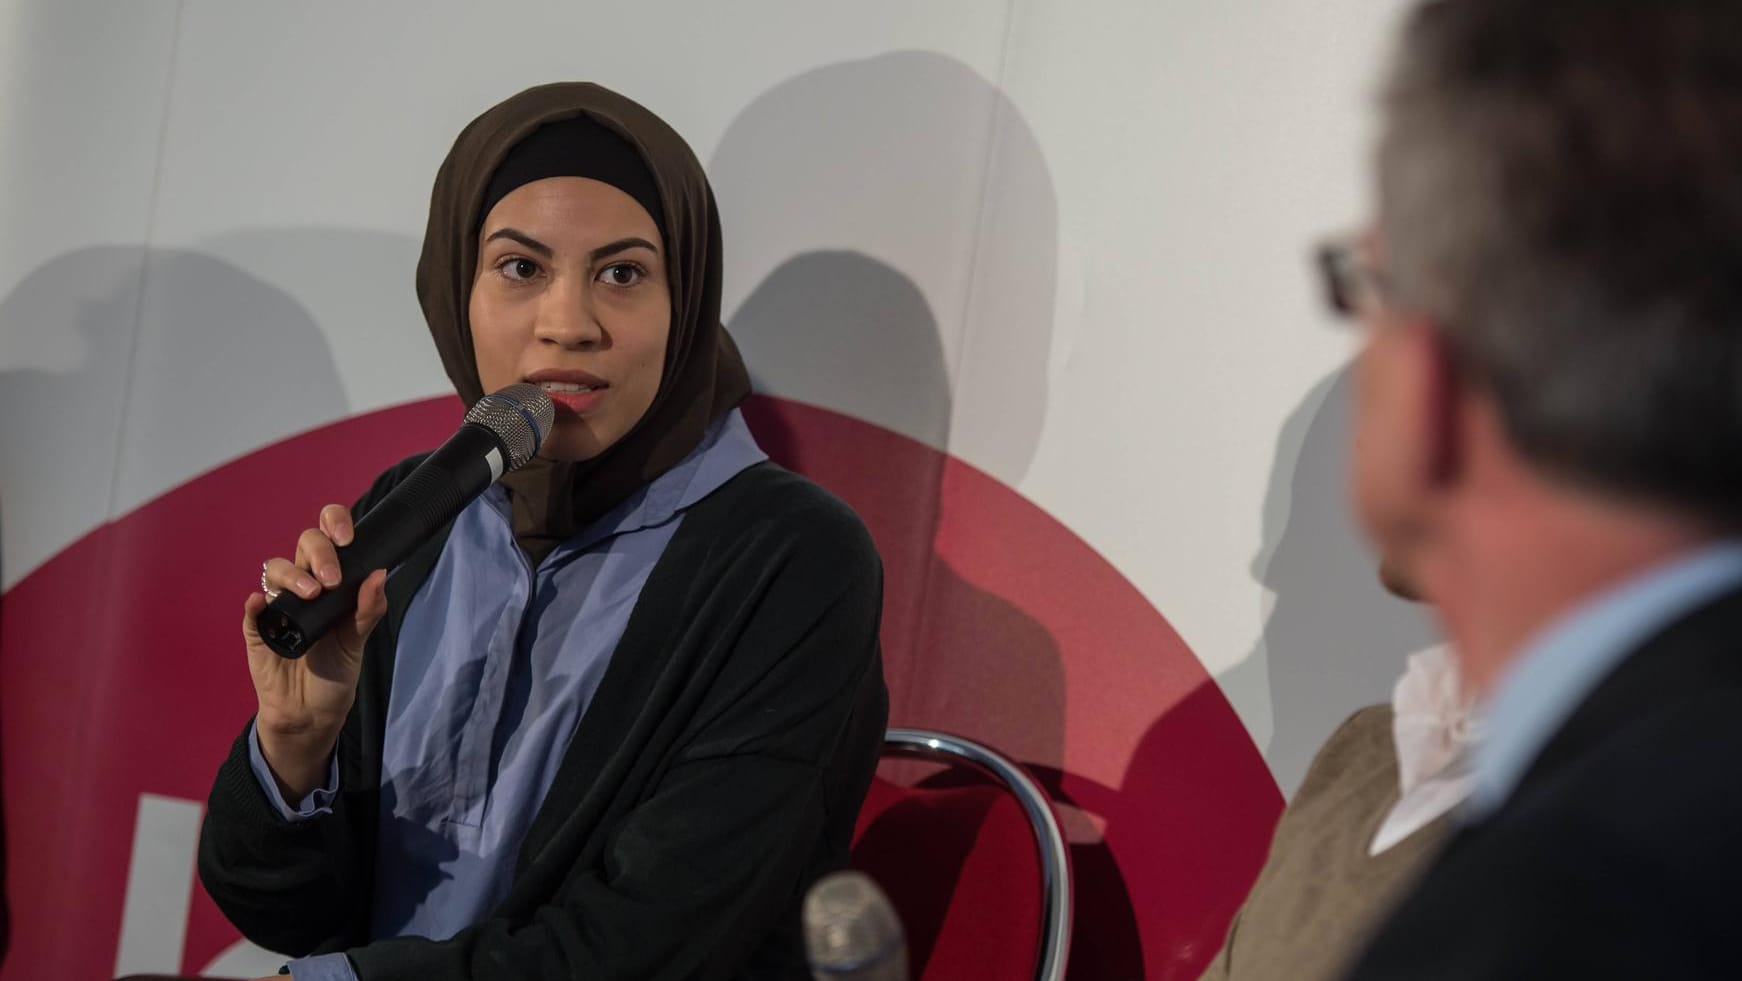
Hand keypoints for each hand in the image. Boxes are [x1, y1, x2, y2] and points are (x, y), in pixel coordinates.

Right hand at [244, 503, 386, 799]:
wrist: (311, 711)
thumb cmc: (335, 670)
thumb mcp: (357, 641)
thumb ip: (368, 610)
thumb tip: (379, 575)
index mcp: (332, 580)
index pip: (330, 539)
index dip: (335, 524)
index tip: (347, 537)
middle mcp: (304, 583)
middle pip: (303, 546)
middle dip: (319, 554)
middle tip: (331, 580)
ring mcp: (278, 604)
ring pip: (275, 569)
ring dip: (292, 575)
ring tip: (311, 595)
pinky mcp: (257, 628)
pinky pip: (252, 609)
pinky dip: (255, 604)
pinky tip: (260, 604)